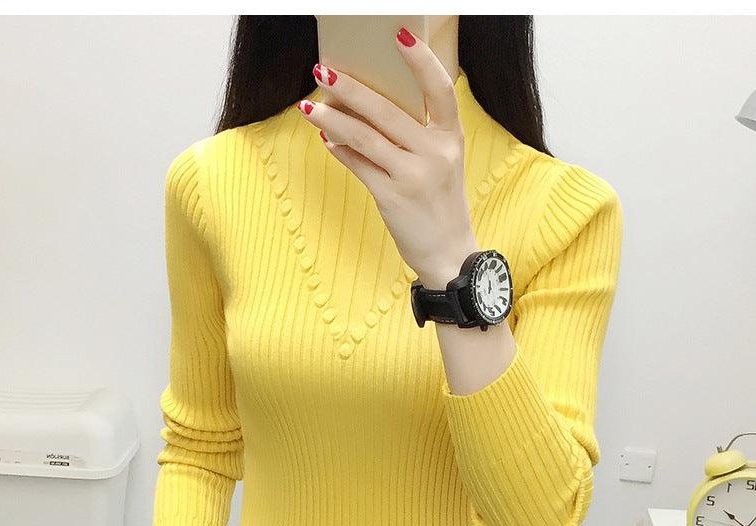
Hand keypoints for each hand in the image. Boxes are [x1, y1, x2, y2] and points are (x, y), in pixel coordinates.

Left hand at [297, 27, 477, 288]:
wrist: (449, 255)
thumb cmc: (440, 206)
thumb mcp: (441, 165)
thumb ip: (416, 137)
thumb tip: (366, 109)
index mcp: (452, 138)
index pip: (441, 89)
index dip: (420, 60)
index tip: (398, 35)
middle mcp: (436, 153)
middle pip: (387, 110)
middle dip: (350, 88)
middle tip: (323, 70)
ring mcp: (414, 176)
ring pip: (365, 136)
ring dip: (333, 118)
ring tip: (309, 106)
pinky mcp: (393, 198)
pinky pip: (359, 166)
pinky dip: (340, 150)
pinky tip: (326, 138)